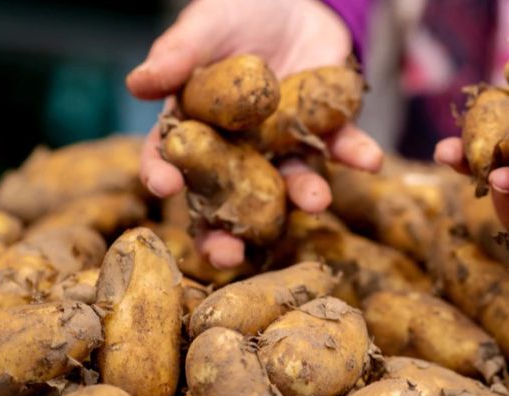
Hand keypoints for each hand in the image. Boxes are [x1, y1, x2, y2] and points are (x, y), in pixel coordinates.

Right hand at [127, 0, 382, 268]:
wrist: (299, 0)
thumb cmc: (239, 12)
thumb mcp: (207, 25)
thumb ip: (178, 54)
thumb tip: (137, 83)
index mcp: (199, 125)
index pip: (173, 156)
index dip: (164, 174)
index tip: (163, 188)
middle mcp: (241, 148)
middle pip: (230, 197)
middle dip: (229, 231)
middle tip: (228, 256)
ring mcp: (285, 144)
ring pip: (291, 181)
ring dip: (304, 195)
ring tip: (315, 201)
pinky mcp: (327, 131)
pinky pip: (342, 148)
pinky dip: (356, 154)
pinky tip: (370, 160)